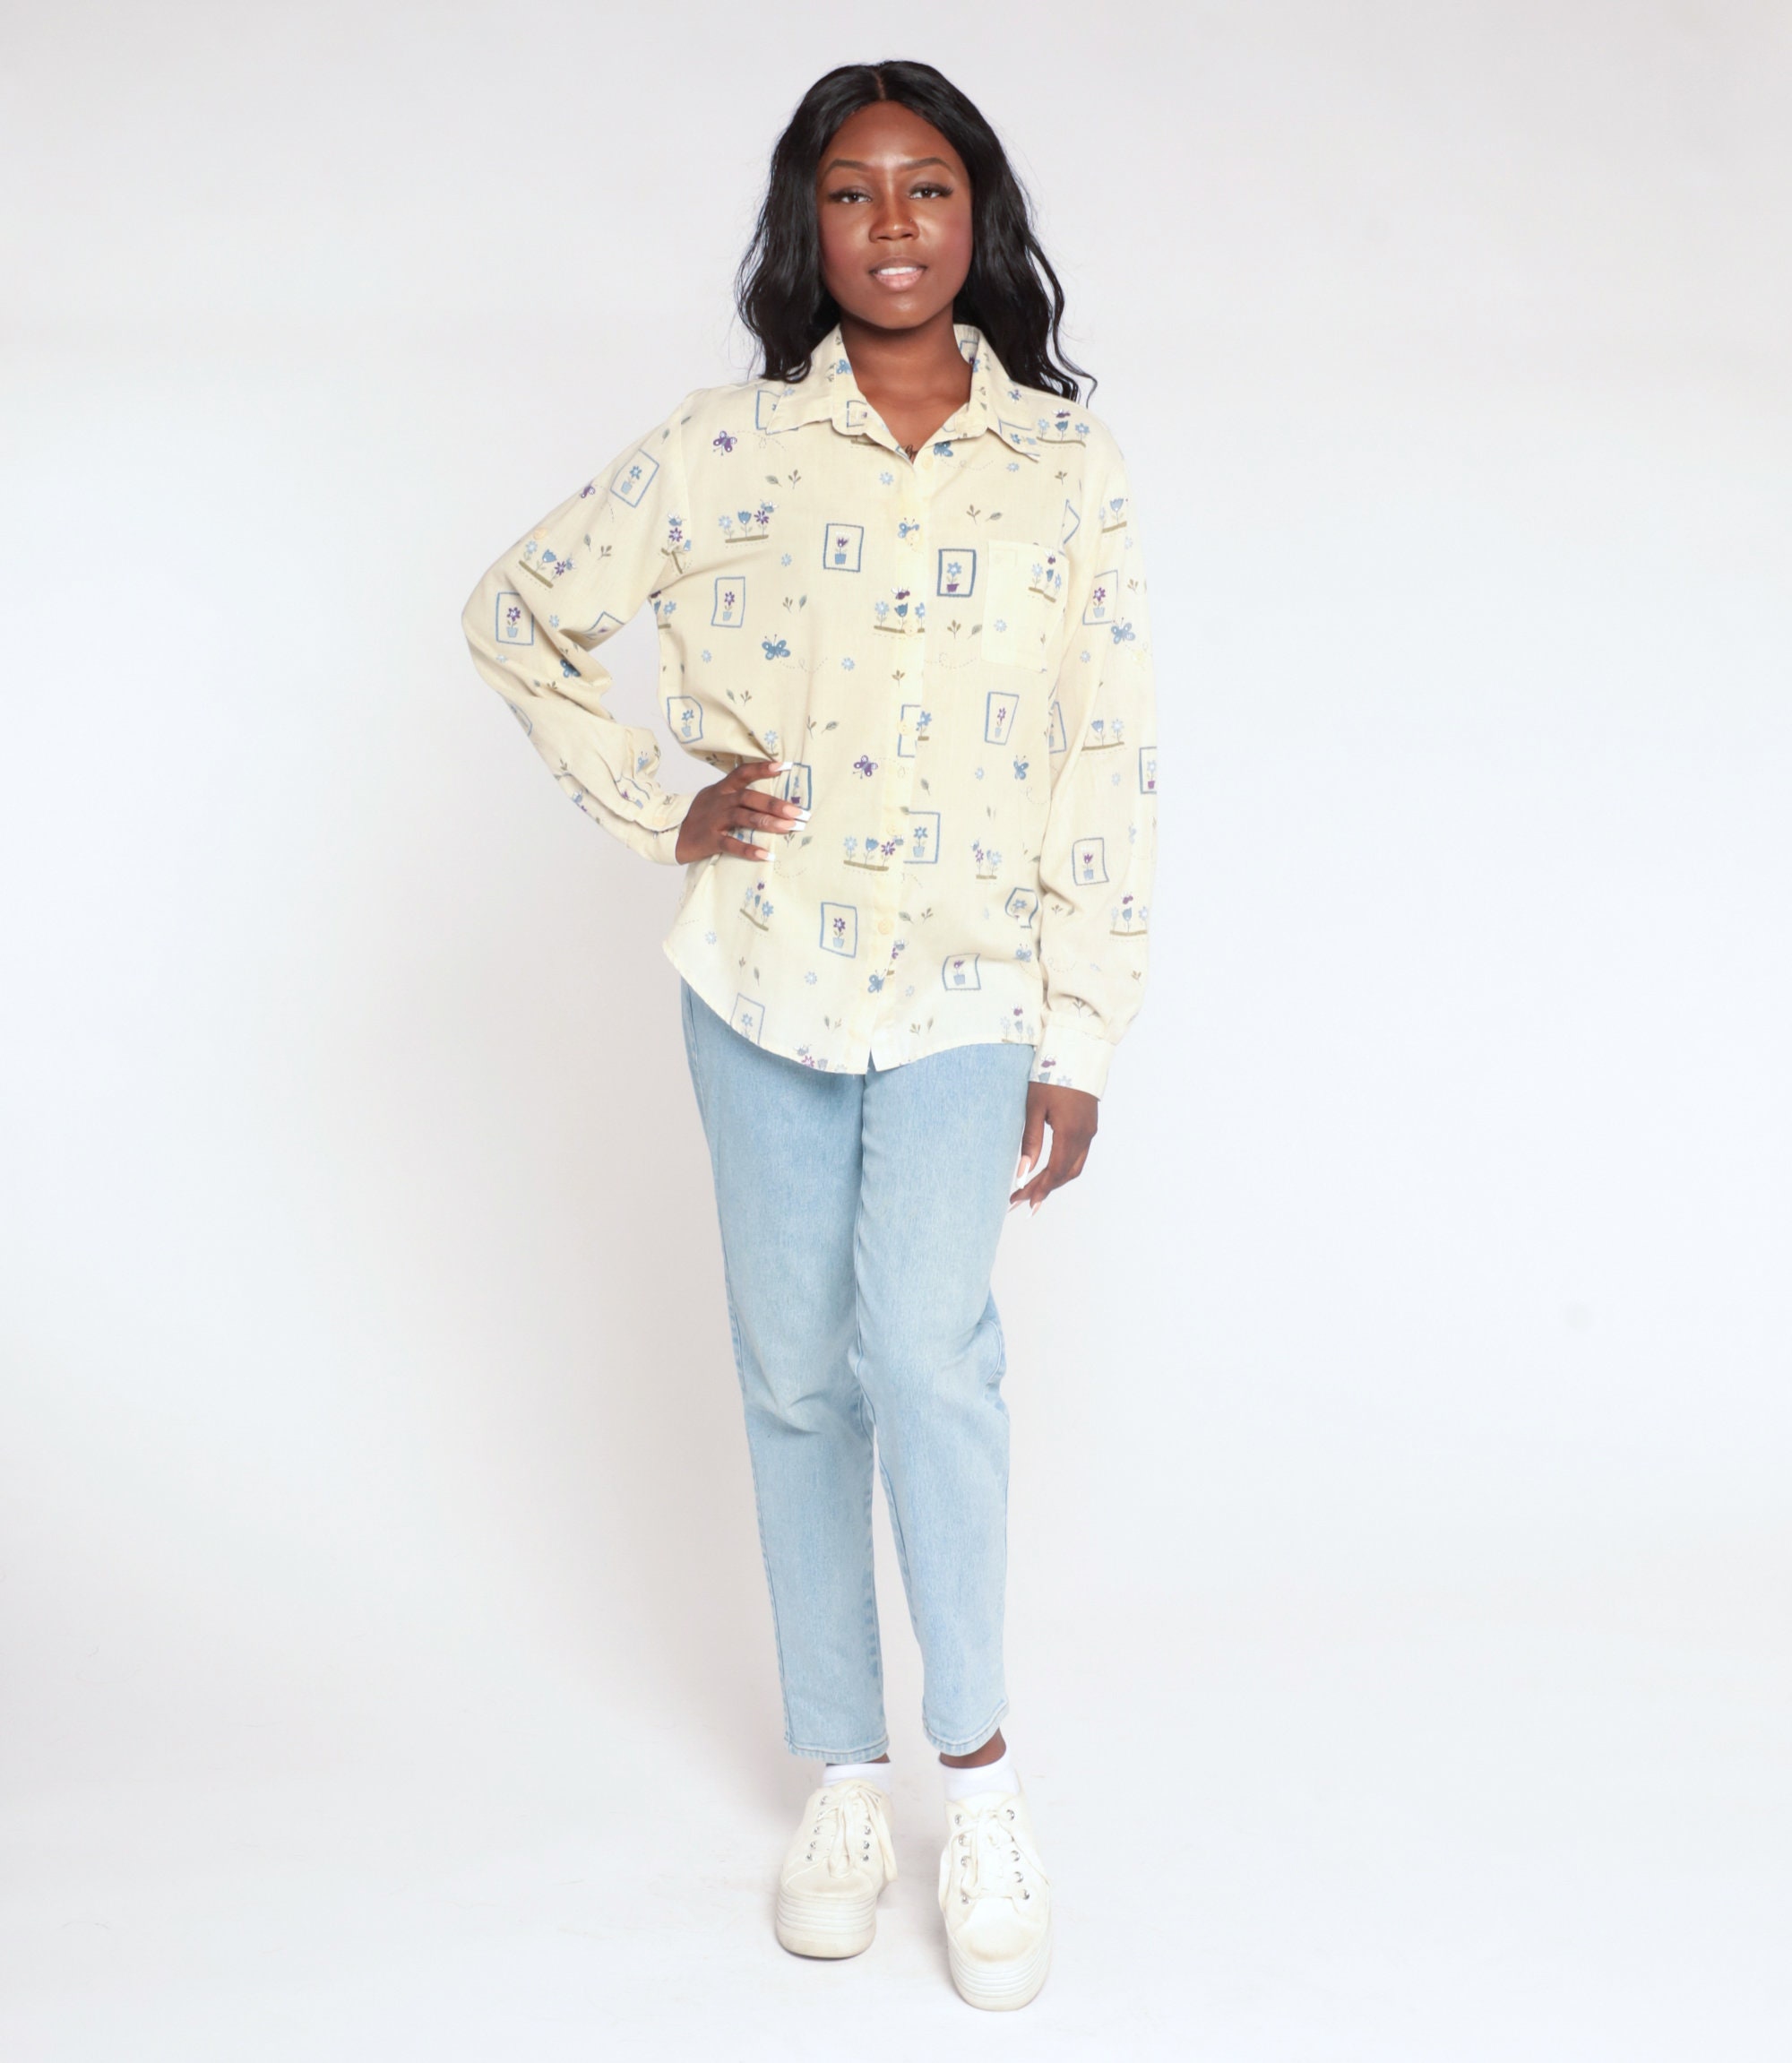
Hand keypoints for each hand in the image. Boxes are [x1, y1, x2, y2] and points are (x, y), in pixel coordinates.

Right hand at [674, 758, 808, 862]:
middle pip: (749, 797)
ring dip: (768, 822)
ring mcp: (714, 821)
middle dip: (775, 804)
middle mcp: (720, 802)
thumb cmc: (701, 815)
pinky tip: (766, 855)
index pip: (743, 773)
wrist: (671, 833)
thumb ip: (737, 794)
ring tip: (789, 828)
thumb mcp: (715, 797)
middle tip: (798, 812)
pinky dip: (749, 850)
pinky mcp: (710, 840)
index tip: (785, 766)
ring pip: (743, 818)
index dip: (763, 768)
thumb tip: (770, 797)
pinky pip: (731, 844)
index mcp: (723, 789)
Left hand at [1010, 1083, 1097, 1214]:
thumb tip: (1023, 1172)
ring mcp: (1090, 1131)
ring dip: (1055, 1181)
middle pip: (1066, 1174)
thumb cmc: (1051, 1076)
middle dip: (1044, 1189)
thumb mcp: (1034, 1107)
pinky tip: (1049, 1172)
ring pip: (1074, 1167)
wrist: (1076, 1052)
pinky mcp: (1090, 1125)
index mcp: (1070, 1132)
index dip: (1039, 1189)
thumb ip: (1030, 1141)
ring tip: (1033, 1192)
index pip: (1055, 1171)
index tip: (1022, 1201)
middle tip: (1022, 1201)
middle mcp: (1084, 1135)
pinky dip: (1063, 1168)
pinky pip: (1079, 1155)